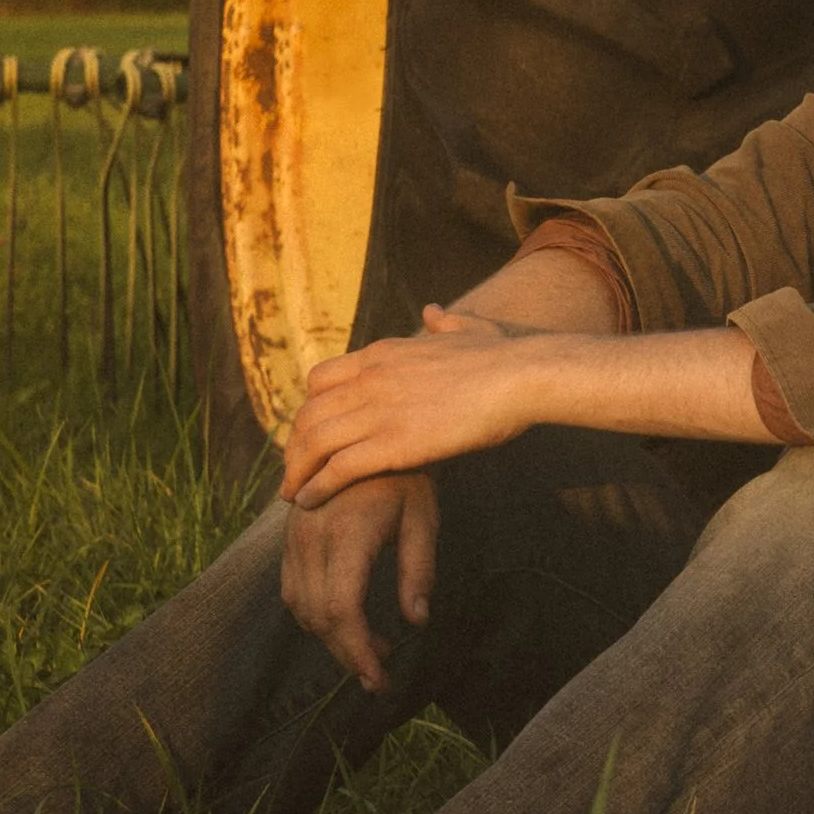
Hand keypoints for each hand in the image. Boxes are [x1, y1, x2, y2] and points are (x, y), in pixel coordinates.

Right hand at [280, 470, 437, 692]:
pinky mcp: (291, 534)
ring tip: (371, 650)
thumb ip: (419, 570)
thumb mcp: (423, 516)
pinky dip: (316, 614)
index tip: (379, 680)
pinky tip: (348, 620)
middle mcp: (312, 536)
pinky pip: (292, 586)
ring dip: (330, 637)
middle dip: (347, 654)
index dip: (358, 652)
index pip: (342, 610)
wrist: (363, 427)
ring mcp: (296, 534)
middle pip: (318, 616)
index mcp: (348, 533)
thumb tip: (417, 621)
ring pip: (299, 605)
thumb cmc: (405, 473)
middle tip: (379, 677)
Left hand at [282, 310, 565, 508]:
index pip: (320, 380)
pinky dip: (316, 487)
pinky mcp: (393, 445)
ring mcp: (379, 412)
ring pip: (314, 443)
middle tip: (294, 470)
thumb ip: (444, 322)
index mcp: (382, 354)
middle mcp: (370, 380)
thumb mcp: (468, 327)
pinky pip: (338, 469)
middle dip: (294, 446)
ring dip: (296, 472)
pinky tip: (309, 502)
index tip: (309, 433)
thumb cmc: (504, 355)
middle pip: (308, 414)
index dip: (308, 409)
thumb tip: (432, 312)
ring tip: (293, 494)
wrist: (521, 375)